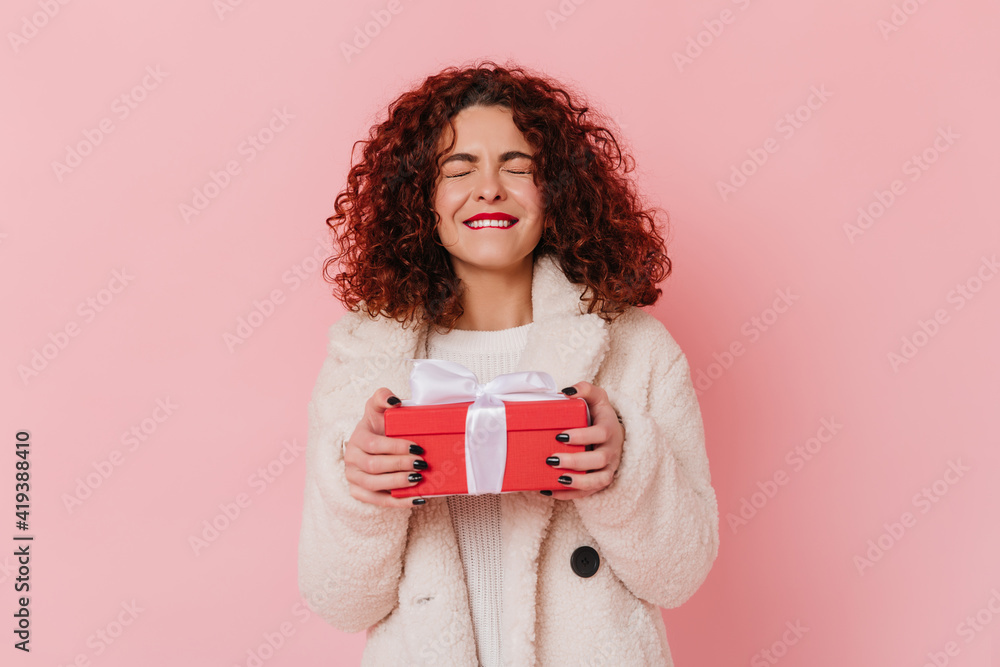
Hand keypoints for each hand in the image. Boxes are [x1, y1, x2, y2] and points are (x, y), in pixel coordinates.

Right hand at [343, 387, 427, 507]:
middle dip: (400, 465)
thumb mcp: (378, 408)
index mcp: (357, 438)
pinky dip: (399, 502)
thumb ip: (382, 397)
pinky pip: (378, 501)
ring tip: (419, 479)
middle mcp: (350, 459)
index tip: (418, 447)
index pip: (374, 446)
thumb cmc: (380, 426)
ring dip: (398, 484)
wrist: (373, 444)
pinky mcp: (359, 493)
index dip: (396, 447)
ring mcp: (353, 478)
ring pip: (374, 485)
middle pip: (374, 467)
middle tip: (422, 464)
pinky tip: (418, 500)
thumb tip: (394, 401)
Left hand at [543, 381, 624, 499]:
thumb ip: (585, 389)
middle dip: (575, 461)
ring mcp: (608, 468)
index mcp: (610, 429)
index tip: (560, 435)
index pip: (600, 434)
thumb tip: (566, 392)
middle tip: (551, 458)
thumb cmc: (600, 415)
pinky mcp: (601, 480)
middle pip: (599, 459)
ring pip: (598, 480)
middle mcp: (612, 450)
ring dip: (577, 481)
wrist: (616, 434)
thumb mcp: (597, 397)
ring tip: (556, 478)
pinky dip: (568, 494)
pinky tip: (548, 490)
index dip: (582, 436)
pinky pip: (587, 493)